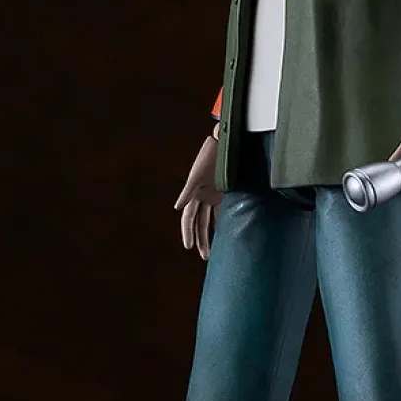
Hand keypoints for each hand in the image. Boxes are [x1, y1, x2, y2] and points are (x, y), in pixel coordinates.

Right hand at [173, 135, 222, 259]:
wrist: (224, 143)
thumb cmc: (209, 156)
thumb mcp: (197, 175)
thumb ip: (187, 191)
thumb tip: (176, 207)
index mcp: (193, 193)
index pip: (188, 218)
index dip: (188, 232)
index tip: (188, 247)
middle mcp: (201, 197)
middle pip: (199, 223)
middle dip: (200, 239)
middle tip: (203, 256)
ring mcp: (212, 196)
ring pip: (209, 220)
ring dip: (209, 235)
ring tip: (211, 252)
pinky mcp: (223, 193)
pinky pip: (220, 212)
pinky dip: (220, 223)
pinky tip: (224, 235)